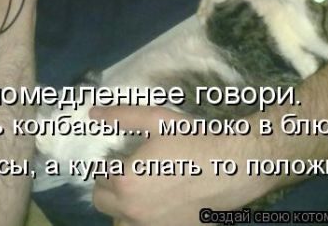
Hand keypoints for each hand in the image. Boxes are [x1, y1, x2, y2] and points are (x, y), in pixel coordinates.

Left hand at [90, 106, 268, 225]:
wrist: (233, 167)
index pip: (97, 175)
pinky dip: (142, 217)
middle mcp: (133, 209)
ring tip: (138, 189)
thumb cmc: (194, 140)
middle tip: (126, 170)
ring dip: (121, 207)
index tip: (118, 155)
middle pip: (101, 201)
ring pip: (119, 221)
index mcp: (125, 181)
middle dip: (108, 185)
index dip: (106, 162)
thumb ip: (122, 117)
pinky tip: (158, 201)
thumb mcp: (157, 120)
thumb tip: (93, 113)